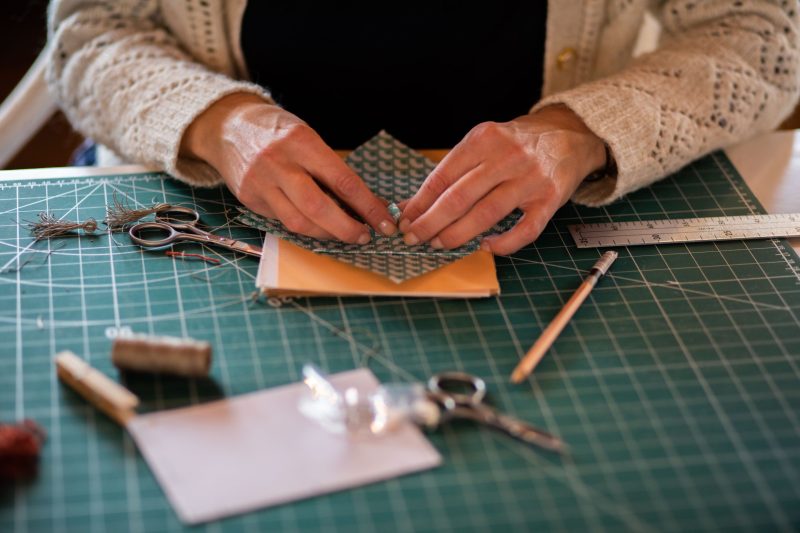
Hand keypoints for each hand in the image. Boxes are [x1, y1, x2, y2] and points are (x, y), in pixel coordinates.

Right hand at [181, 93, 395, 242]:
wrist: (227, 126)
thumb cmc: (277, 131)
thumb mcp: (307, 137)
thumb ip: (330, 167)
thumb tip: (364, 202)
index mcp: (302, 142)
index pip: (342, 180)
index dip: (367, 206)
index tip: (384, 221)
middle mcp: (279, 163)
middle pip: (318, 207)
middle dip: (346, 228)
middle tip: (365, 237)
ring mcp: (261, 183)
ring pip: (298, 222)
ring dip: (327, 234)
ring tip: (344, 235)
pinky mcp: (249, 199)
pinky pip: (282, 221)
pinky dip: (305, 228)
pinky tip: (319, 228)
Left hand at [399, 105, 606, 254]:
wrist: (569, 135)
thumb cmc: (516, 144)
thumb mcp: (482, 144)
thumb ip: (450, 173)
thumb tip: (411, 206)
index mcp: (484, 139)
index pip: (443, 176)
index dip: (420, 202)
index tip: (404, 220)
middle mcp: (507, 157)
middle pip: (459, 197)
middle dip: (430, 222)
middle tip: (413, 238)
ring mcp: (531, 179)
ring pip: (486, 214)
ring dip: (457, 234)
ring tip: (438, 245)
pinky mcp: (550, 200)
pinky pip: (525, 230)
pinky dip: (503, 244)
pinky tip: (485, 247)